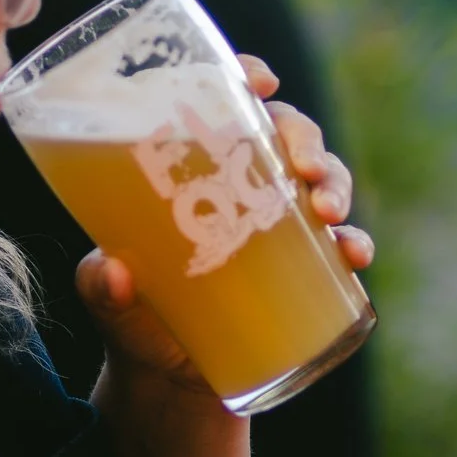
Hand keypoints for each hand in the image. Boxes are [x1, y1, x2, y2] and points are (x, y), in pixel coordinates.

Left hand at [75, 54, 372, 396]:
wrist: (167, 379)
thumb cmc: (132, 314)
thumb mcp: (106, 295)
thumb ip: (102, 283)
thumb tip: (116, 273)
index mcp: (192, 166)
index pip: (222, 101)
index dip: (245, 77)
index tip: (259, 81)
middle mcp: (242, 183)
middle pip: (283, 131)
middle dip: (302, 136)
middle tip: (303, 163)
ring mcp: (278, 224)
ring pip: (322, 179)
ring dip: (335, 182)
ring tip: (327, 210)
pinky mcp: (305, 270)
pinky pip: (342, 246)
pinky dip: (354, 245)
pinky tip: (353, 255)